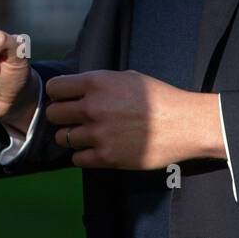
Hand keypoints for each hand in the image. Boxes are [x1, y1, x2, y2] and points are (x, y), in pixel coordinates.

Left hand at [43, 69, 224, 169]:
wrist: (185, 124)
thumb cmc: (160, 98)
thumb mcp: (129, 78)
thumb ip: (101, 84)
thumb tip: (79, 90)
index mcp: (97, 83)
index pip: (55, 88)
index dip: (58, 94)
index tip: (65, 99)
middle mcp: (93, 107)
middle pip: (53, 114)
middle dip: (61, 116)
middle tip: (73, 118)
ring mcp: (98, 134)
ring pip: (62, 138)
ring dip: (71, 137)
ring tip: (87, 135)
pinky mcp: (106, 157)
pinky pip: (76, 159)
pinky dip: (82, 155)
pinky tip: (95, 149)